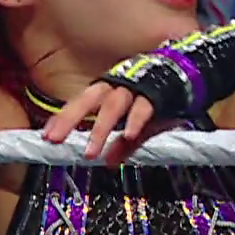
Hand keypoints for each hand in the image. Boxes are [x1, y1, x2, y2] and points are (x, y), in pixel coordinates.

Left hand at [41, 82, 168, 164]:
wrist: (188, 72)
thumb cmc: (156, 98)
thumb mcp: (136, 122)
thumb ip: (121, 143)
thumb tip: (108, 162)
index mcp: (109, 90)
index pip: (81, 102)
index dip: (64, 118)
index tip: (46, 136)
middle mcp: (119, 86)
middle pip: (89, 100)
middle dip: (70, 119)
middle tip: (54, 140)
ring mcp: (138, 88)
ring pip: (114, 105)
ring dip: (100, 128)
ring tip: (90, 154)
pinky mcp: (158, 95)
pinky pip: (144, 109)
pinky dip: (135, 122)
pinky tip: (127, 136)